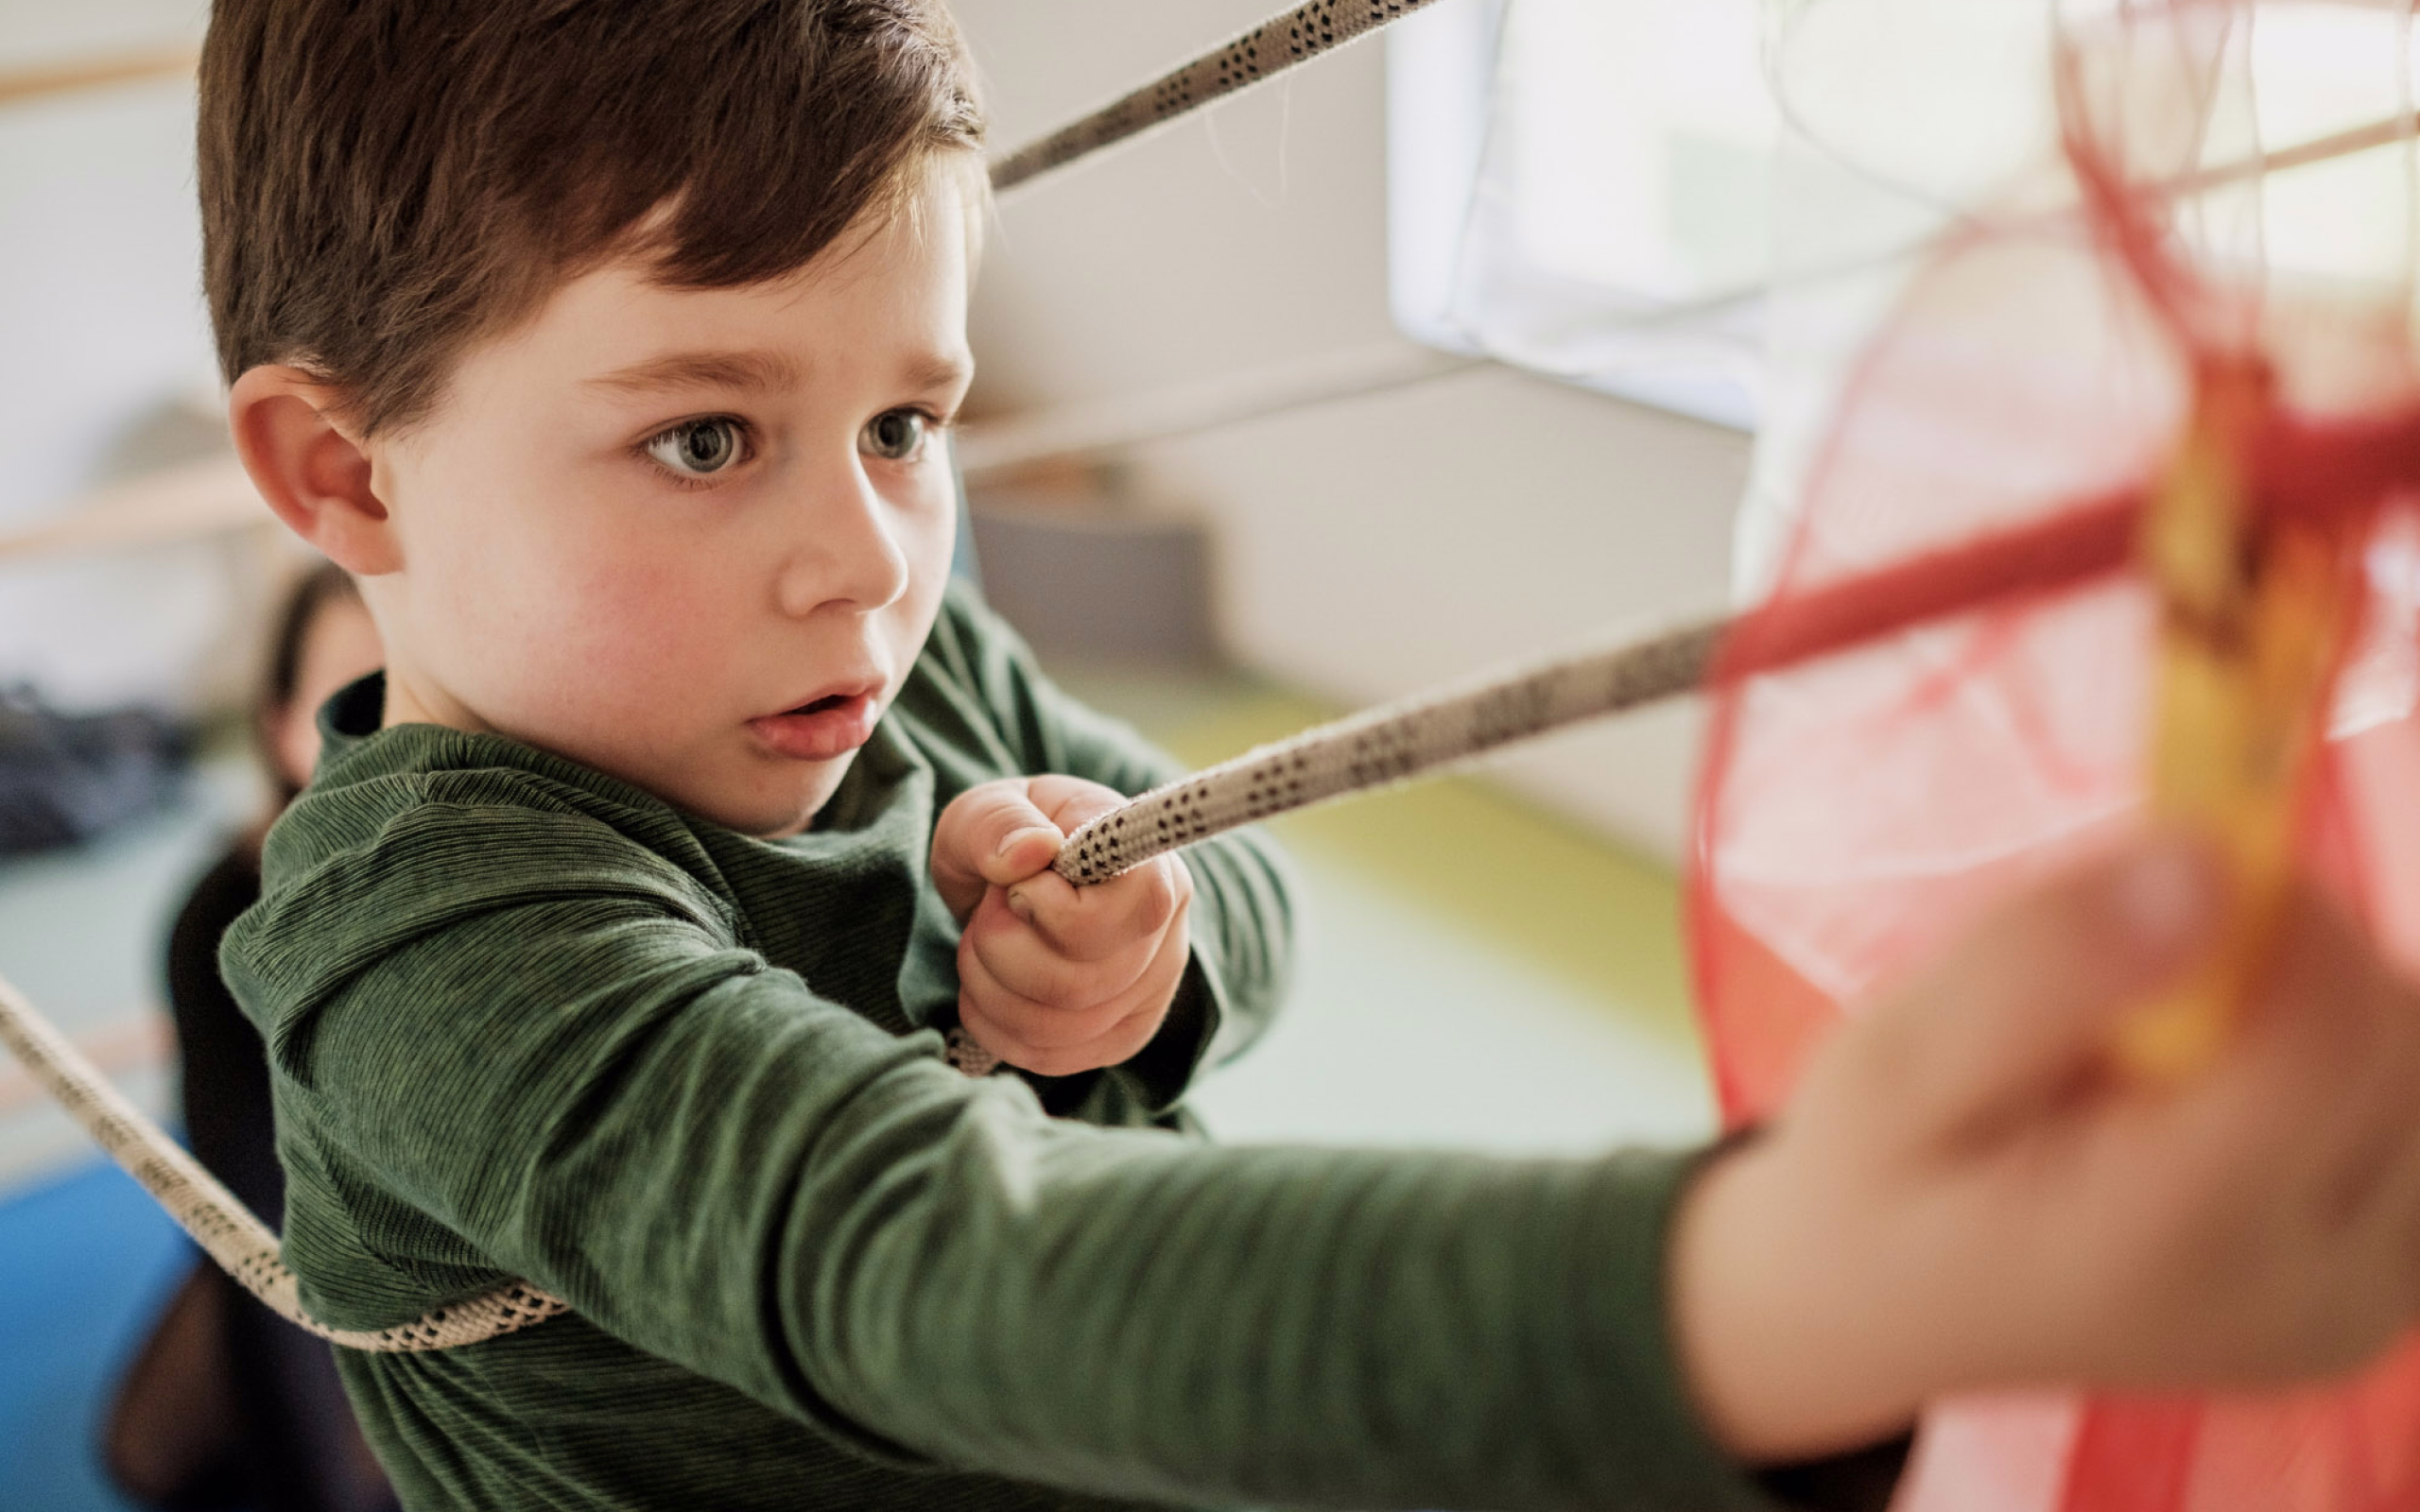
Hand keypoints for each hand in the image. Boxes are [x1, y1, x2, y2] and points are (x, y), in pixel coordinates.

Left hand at [930, 776, 1193, 1076]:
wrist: (1022, 879)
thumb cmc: (1011, 835)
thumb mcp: (989, 805)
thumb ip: (998, 822)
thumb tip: (1028, 852)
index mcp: (1149, 865)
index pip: (1113, 918)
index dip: (1046, 910)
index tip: (1015, 883)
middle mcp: (1167, 932)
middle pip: (1079, 984)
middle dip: (1001, 951)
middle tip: (988, 912)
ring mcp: (1151, 991)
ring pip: (1063, 1029)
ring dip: (991, 990)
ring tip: (980, 947)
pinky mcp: (1124, 1034)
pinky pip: (1055, 1058)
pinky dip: (998, 1030)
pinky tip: (985, 990)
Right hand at [1670, 836, 2419, 1461]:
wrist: (1888, 1309)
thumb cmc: (1875, 1176)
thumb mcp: (1892, 1063)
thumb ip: (2036, 966)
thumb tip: (2204, 864)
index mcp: (2175, 1245)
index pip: (2334, 1026)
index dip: (2273, 909)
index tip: (2172, 865)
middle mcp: (2308, 1297)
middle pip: (2396, 1038)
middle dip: (2285, 954)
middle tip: (2137, 966)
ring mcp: (2360, 1307)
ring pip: (2410, 1062)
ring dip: (2302, 1002)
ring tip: (2154, 1042)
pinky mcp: (2382, 1287)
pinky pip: (2402, 1108)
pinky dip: (2315, 1057)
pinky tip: (2206, 1089)